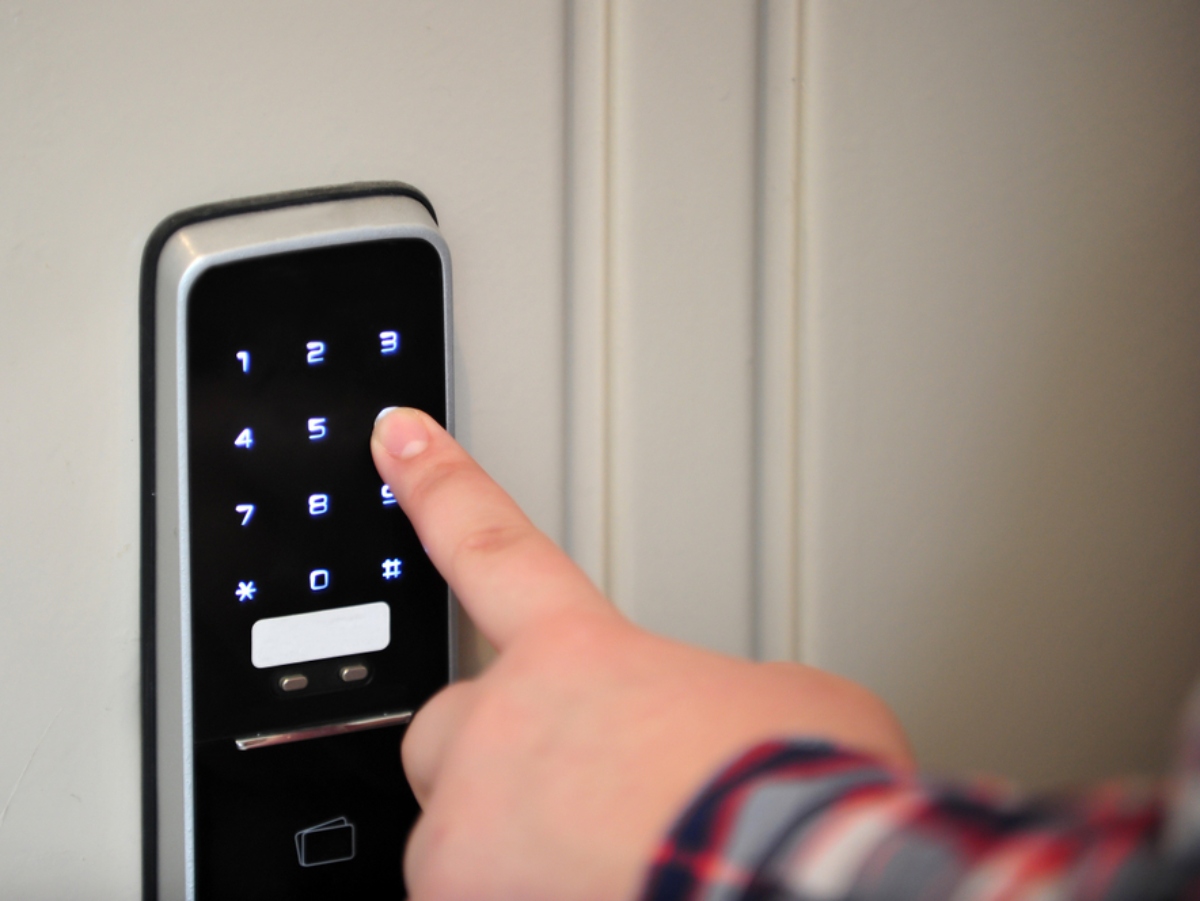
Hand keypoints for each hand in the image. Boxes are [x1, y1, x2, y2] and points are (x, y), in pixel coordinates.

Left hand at [371, 408, 912, 900]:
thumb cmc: (800, 801)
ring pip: (455, 830)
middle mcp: (508, 723)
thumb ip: (717, 694)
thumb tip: (726, 722)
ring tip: (606, 868)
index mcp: (582, 652)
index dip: (438, 484)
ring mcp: (473, 820)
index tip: (398, 436)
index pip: (490, 543)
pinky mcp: (458, 900)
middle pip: (452, 723)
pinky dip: (521, 898)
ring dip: (513, 850)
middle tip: (578, 797)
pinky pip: (465, 898)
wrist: (795, 879)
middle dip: (496, 756)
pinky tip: (594, 897)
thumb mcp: (791, 702)